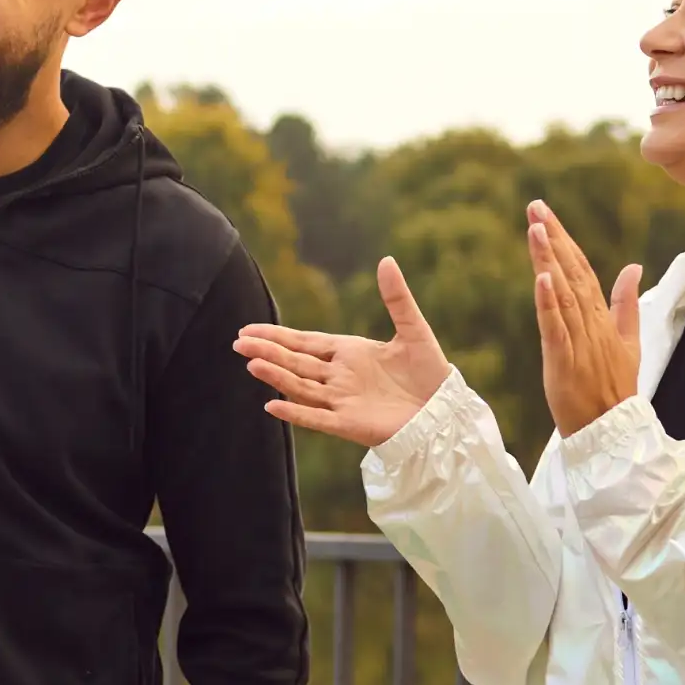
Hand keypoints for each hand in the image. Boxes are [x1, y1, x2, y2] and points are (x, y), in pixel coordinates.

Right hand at [232, 258, 452, 447]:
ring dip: (277, 376)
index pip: (304, 342)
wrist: (446, 412)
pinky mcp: (350, 424)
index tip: (248, 331)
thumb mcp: (413, 330)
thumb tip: (386, 259)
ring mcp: (342, 401)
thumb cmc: (430, 373)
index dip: (277, 336)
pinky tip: (272, 405)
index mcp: (348, 353)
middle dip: (267, 352)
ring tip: (251, 364)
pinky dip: (295, 412)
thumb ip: (396, 298)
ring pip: (301, 386)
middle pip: (296, 362)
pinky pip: (316, 418)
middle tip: (237, 343)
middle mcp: (339, 377)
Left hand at [527, 201, 643, 437]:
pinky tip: (541, 277)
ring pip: (562, 294)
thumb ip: (627, 303)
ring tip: (536, 228)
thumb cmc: (616, 386)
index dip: (565, 241)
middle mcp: (592, 324)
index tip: (546, 214)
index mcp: (603, 318)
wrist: (613, 431)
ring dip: (549, 260)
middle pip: (572, 273)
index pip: (583, 270)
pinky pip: (555, 328)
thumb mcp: (628, 342)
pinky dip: (549, 303)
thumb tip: (633, 267)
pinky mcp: (564, 361)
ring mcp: (579, 342)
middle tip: (536, 206)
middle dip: (553, 238)